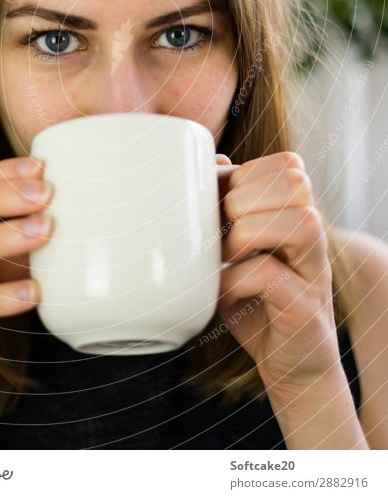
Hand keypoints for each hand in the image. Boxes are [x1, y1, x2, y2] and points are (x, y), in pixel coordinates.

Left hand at [217, 151, 339, 401]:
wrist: (288, 366)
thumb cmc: (256, 302)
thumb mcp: (235, 252)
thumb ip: (227, 210)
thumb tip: (216, 163)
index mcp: (295, 217)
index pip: (289, 165)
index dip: (250, 172)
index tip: (221, 200)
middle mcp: (312, 239)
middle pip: (296, 184)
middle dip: (246, 197)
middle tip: (221, 228)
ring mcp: (314, 272)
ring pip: (302, 222)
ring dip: (249, 232)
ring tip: (225, 255)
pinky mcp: (305, 309)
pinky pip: (273, 275)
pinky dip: (237, 279)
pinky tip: (226, 290)